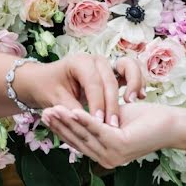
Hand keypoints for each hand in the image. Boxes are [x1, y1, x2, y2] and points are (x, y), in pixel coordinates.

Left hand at [18, 54, 145, 126]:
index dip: (97, 104)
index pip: (93, 83)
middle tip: (114, 125)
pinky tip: (140, 97)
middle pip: (110, 80)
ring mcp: (107, 64)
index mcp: (80, 61)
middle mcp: (96, 60)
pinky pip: (130, 73)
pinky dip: (136, 83)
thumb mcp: (56, 99)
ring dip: (132, 87)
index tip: (99, 123)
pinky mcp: (114, 72)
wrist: (46, 80)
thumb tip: (86, 125)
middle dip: (112, 105)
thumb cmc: (48, 87)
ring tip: (132, 103)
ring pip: (126, 71)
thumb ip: (72, 110)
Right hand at [42, 103, 181, 168]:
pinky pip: (97, 129)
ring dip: (66, 122)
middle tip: (43, 112)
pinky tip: (70, 109)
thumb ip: (96, 120)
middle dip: (59, 126)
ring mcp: (114, 156)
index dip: (61, 129)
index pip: (77, 141)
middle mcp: (107, 160)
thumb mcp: (113, 118)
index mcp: (104, 156)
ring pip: (84, 134)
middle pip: (77, 139)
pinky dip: (83, 119)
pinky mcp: (120, 146)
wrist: (170, 122)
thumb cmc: (145, 119)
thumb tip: (75, 115)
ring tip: (52, 109)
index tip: (47, 114)